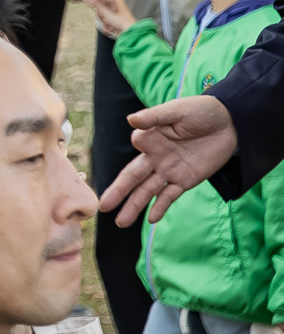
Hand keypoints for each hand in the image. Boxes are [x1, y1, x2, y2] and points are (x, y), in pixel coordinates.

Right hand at [95, 0, 135, 36]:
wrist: (130, 32)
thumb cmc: (123, 22)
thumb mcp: (106, 12)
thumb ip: (95, 4)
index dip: (97, 6)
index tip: (100, 11)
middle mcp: (116, 4)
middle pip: (100, 8)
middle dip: (101, 16)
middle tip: (107, 18)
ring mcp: (115, 12)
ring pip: (102, 15)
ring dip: (104, 22)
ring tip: (110, 24)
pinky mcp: (115, 19)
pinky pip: (105, 20)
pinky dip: (107, 25)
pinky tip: (111, 27)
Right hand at [101, 95, 240, 227]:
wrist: (230, 123)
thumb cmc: (200, 111)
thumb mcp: (177, 110)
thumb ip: (155, 117)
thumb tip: (131, 121)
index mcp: (151, 137)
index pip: (139, 143)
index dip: (140, 143)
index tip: (142, 140)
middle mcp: (155, 157)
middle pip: (132, 177)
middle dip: (118, 192)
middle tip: (102, 207)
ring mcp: (169, 170)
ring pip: (147, 191)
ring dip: (134, 206)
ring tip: (121, 222)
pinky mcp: (186, 180)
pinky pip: (170, 196)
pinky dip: (161, 207)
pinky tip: (152, 220)